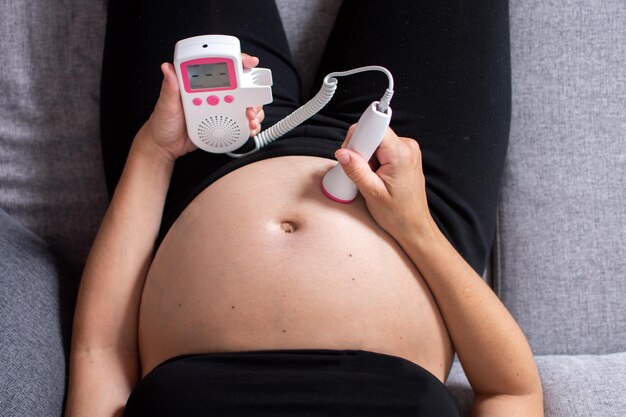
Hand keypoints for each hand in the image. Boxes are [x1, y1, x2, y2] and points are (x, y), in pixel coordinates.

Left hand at [139, 54, 265, 161]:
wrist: (165, 146)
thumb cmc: (163, 122)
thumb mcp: (165, 104)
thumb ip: (170, 87)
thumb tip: (168, 68)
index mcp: (200, 85)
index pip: (221, 68)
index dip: (238, 62)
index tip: (249, 63)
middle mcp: (213, 95)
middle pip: (241, 87)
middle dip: (253, 93)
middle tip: (251, 105)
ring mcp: (220, 110)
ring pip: (244, 105)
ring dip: (253, 110)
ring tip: (250, 119)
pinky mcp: (223, 125)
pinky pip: (240, 123)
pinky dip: (249, 125)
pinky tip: (249, 128)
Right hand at [334, 126, 435, 239]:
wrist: (414, 226)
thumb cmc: (398, 214)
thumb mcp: (372, 193)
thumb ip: (356, 170)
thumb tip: (342, 153)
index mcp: (401, 154)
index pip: (375, 128)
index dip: (359, 138)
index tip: (352, 153)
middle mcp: (407, 147)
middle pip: (373, 134)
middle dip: (361, 151)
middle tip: (363, 173)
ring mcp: (406, 150)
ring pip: (375, 142)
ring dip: (367, 158)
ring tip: (371, 178)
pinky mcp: (403, 155)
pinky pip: (381, 149)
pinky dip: (373, 160)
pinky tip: (376, 176)